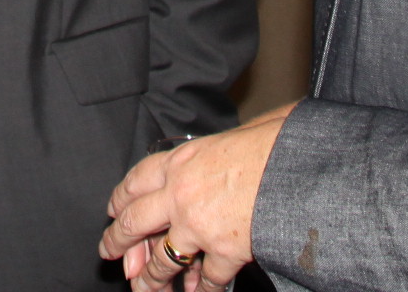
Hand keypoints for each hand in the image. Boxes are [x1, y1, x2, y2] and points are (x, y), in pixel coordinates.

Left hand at [100, 103, 292, 290]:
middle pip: (133, 222)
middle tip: (109, 252)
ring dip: (151, 278)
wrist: (299, 166)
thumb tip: (226, 147)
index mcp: (181, 161)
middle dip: (117, 241)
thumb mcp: (236, 132)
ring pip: (161, 260)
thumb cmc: (275, 143)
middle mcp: (180, 194)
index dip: (120, 198)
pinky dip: (202, 289)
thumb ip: (218, 149)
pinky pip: (206, 278)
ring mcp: (198, 225)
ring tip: (144, 289)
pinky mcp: (223, 251)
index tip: (113, 210)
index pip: (136, 181)